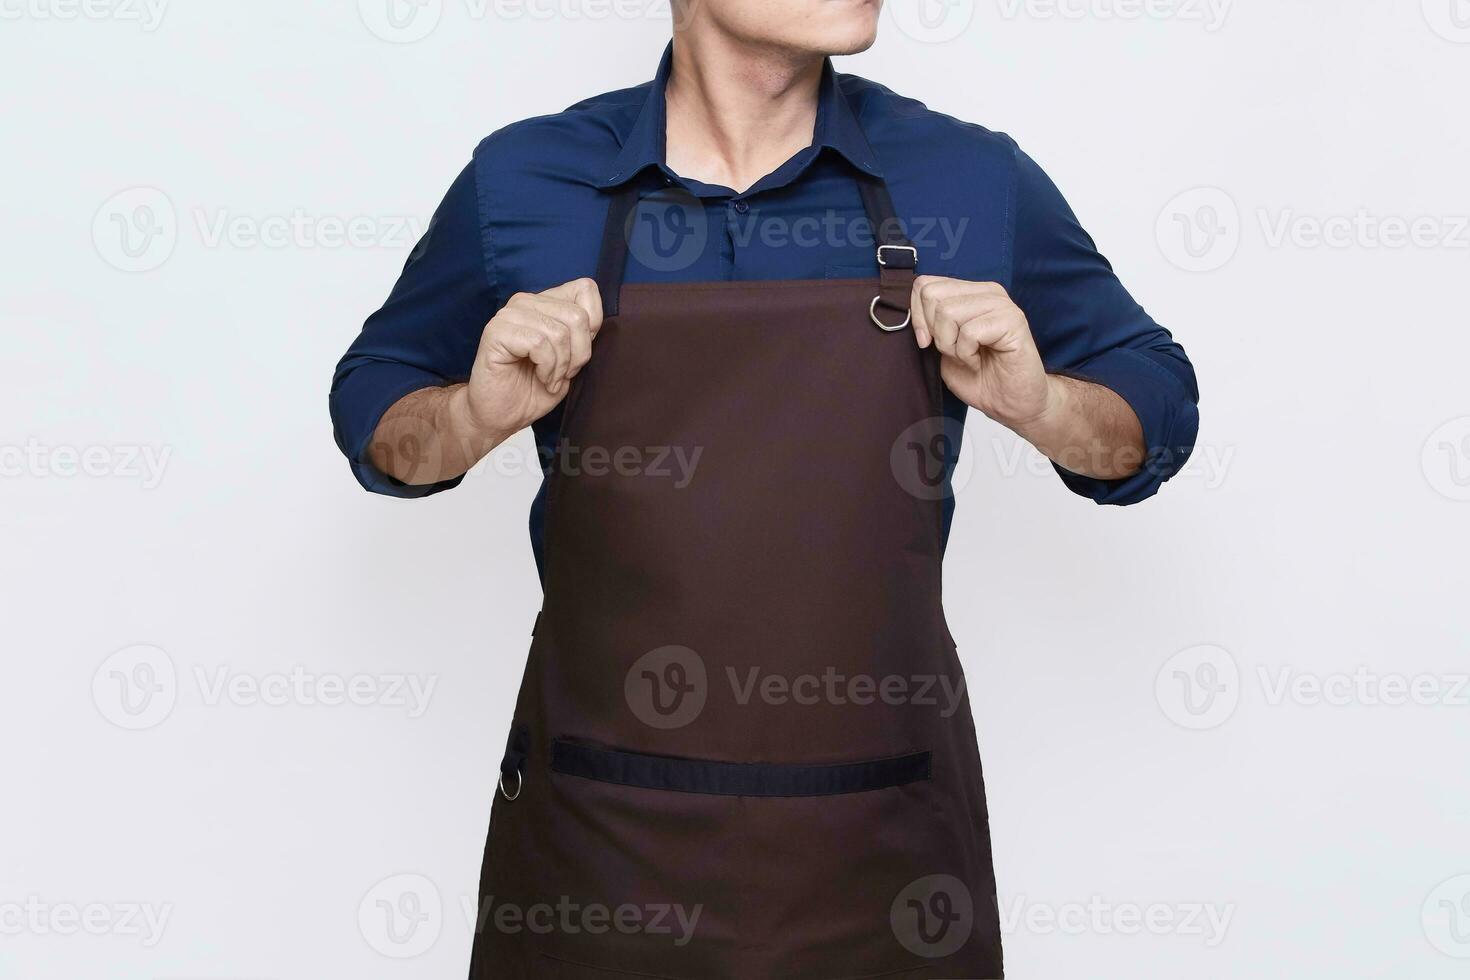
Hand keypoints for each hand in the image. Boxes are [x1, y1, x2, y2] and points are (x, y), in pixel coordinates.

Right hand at [461, 277, 602, 439]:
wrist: (501, 415)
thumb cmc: (535, 389)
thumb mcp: (572, 360)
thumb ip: (584, 334)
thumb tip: (595, 321)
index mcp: (545, 302)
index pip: (585, 289)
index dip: (593, 326)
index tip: (577, 353)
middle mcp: (526, 302)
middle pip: (577, 315)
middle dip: (579, 354)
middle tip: (564, 374)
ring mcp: (509, 315)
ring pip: (559, 332)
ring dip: (561, 366)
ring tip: (549, 378)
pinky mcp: (496, 331)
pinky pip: (539, 343)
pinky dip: (547, 368)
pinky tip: (540, 378)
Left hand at [910, 275, 1056, 432]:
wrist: (1011, 403)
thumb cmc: (980, 377)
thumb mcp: (943, 347)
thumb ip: (930, 324)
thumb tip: (911, 311)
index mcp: (970, 292)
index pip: (924, 285)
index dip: (917, 317)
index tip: (927, 342)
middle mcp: (987, 292)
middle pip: (933, 296)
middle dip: (935, 332)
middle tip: (956, 351)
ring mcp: (1002, 304)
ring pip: (948, 312)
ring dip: (952, 346)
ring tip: (970, 357)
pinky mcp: (1013, 321)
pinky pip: (969, 332)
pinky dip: (967, 355)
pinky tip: (980, 362)